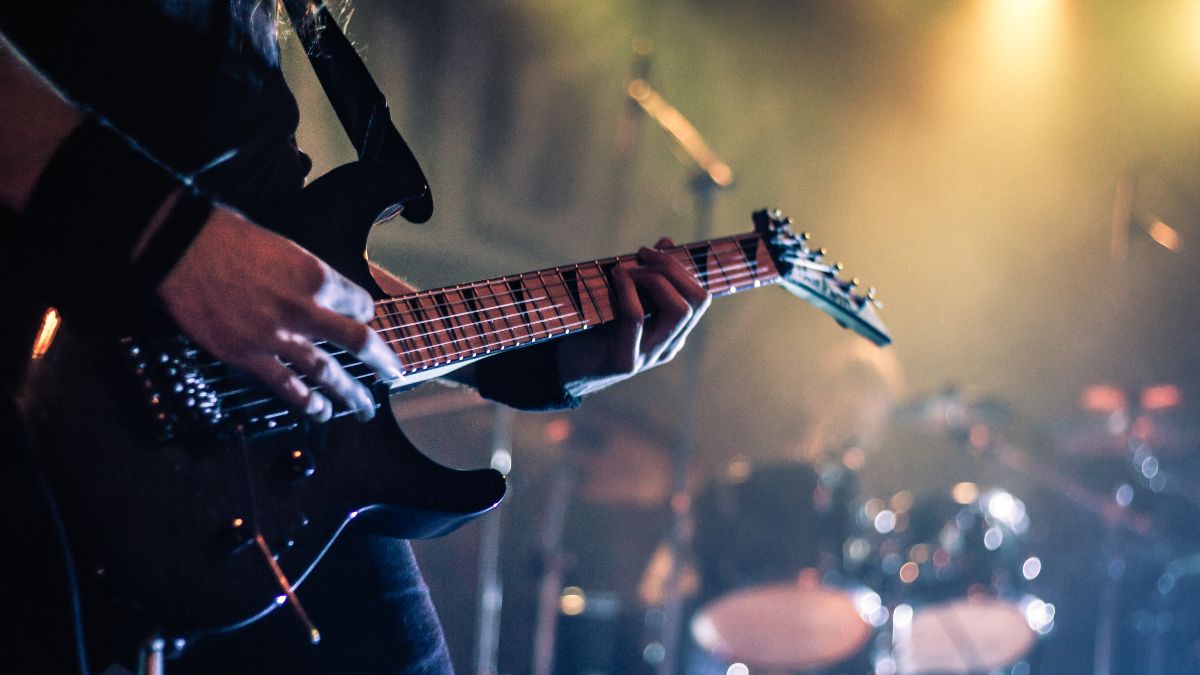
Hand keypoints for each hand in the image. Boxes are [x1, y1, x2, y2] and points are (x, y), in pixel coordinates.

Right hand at [157, 207, 403, 421]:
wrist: (181, 248)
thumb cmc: (229, 238)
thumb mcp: (284, 246)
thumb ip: (308, 276)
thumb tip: (322, 294)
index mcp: (317, 276)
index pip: (360, 304)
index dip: (366, 315)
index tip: (365, 323)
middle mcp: (305, 308)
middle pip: (359, 342)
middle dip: (382, 362)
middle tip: (394, 374)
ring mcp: (278, 336)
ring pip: (328, 372)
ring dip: (350, 394)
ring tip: (364, 408)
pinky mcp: (248, 356)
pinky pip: (287, 387)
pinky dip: (307, 403)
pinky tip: (321, 412)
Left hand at [555, 238, 710, 396]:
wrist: (563, 368)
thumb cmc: (593, 328)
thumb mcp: (624, 297)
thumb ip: (647, 274)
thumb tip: (668, 242)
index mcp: (673, 331)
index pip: (700, 296)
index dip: (681, 267)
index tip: (651, 251)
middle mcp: (668, 344)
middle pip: (698, 300)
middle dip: (672, 268)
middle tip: (642, 256)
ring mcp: (650, 355)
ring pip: (679, 310)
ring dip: (654, 279)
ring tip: (627, 271)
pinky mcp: (625, 361)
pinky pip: (637, 318)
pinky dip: (628, 291)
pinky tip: (615, 278)